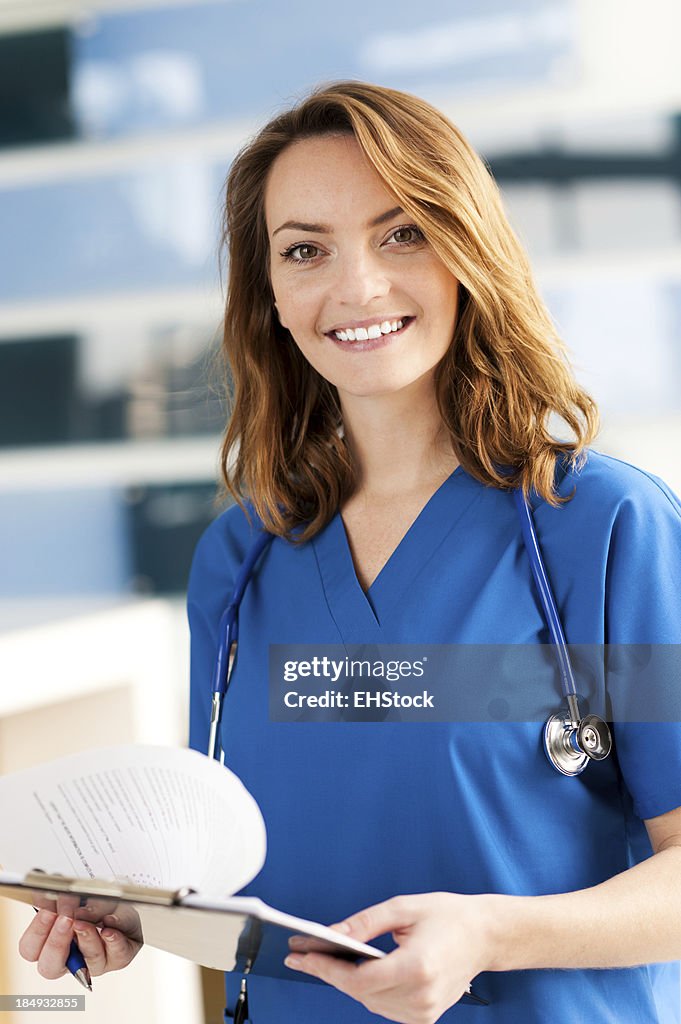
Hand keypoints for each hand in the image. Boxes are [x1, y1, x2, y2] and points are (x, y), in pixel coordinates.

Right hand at [18, 895, 142, 980]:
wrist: (126, 900)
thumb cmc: (96, 898)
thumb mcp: (80, 893)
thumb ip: (68, 899)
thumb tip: (62, 900)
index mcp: (51, 944)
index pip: (31, 949)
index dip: (37, 930)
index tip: (48, 909)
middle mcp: (71, 959)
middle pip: (50, 967)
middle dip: (57, 942)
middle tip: (66, 919)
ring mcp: (96, 962)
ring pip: (86, 961)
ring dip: (86, 937)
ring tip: (86, 920)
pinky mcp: (120, 957)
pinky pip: (117, 955)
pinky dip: (113, 940)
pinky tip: (109, 930)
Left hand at [284, 892, 498, 1023]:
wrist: (485, 936)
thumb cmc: (449, 917)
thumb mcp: (403, 908)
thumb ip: (365, 923)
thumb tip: (332, 934)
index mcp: (417, 967)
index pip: (360, 980)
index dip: (326, 969)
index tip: (301, 957)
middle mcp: (421, 996)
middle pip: (361, 993)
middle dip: (330, 973)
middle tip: (304, 955)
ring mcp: (424, 1012)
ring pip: (370, 1003)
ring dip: (347, 984)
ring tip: (324, 961)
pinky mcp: (425, 1018)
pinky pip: (384, 1007)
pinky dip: (368, 992)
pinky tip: (356, 973)